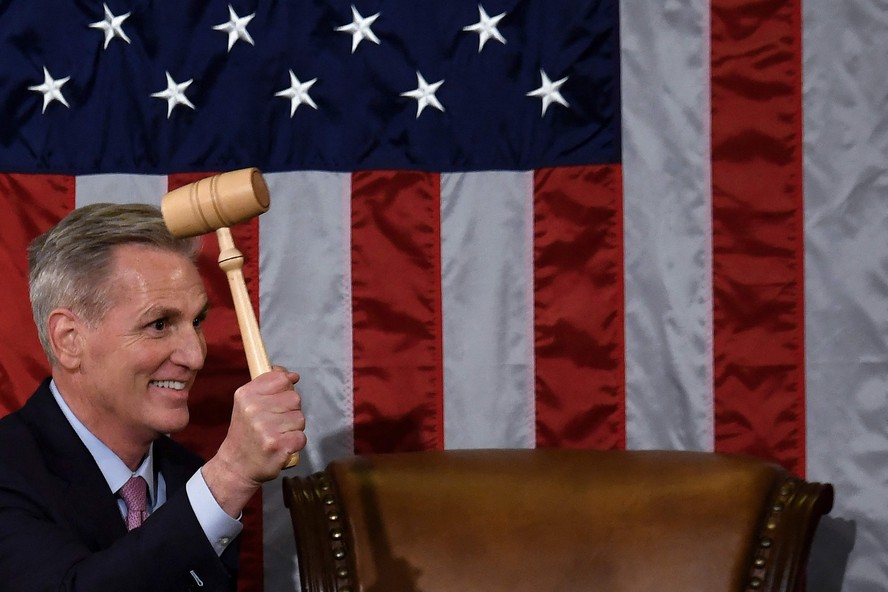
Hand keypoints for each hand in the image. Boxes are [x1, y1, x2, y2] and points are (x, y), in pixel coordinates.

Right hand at [201, 367, 305, 516]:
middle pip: (295, 398)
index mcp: (246, 395)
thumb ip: (269, 385)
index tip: (278, 400)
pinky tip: (281, 446)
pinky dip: (295, 443)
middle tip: (275, 423)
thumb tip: (293, 376)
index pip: (282, 379)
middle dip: (290, 411)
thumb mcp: (248, 403)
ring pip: (300, 418)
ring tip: (277, 435)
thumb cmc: (246, 432)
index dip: (285, 389)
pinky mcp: (278, 446)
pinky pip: (301, 437)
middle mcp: (254, 409)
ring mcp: (266, 428)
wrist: (236, 466)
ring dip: (293, 428)